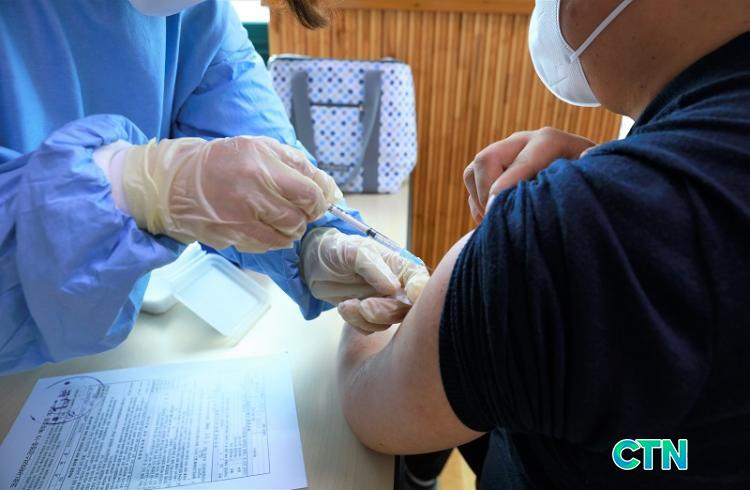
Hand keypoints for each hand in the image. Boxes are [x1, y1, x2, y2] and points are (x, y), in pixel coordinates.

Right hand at [119, 136, 341, 251]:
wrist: (176, 182)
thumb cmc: (223, 162)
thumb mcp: (259, 148)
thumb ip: (296, 164)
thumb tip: (329, 188)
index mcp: (261, 161)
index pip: (309, 192)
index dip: (320, 201)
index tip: (318, 201)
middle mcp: (252, 187)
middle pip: (299, 216)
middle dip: (305, 216)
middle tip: (296, 209)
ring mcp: (240, 214)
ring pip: (286, 235)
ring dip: (290, 230)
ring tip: (278, 218)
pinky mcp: (231, 234)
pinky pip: (268, 245)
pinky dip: (273, 240)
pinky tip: (262, 227)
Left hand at [300, 228, 429, 332]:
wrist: (314, 262)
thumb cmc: (337, 248)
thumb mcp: (353, 250)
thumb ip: (373, 267)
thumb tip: (393, 288)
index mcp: (400, 266)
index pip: (421, 281)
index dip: (421, 292)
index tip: (411, 298)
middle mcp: (397, 286)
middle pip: (406, 309)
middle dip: (385, 311)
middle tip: (364, 306)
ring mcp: (383, 302)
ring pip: (387, 322)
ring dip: (365, 318)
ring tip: (346, 304)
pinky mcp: (368, 316)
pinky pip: (370, 329)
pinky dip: (356, 322)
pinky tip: (344, 306)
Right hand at [464, 128, 594, 221]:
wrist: (587, 175)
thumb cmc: (593, 178)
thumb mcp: (596, 173)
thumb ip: (591, 166)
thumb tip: (586, 157)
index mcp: (549, 141)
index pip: (521, 162)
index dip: (505, 187)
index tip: (495, 211)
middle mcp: (522, 142)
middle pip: (485, 159)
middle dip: (485, 193)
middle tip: (496, 219)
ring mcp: (505, 154)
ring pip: (473, 171)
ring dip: (479, 200)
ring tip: (495, 222)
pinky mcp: (495, 169)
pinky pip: (472, 184)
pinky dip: (478, 205)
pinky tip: (494, 220)